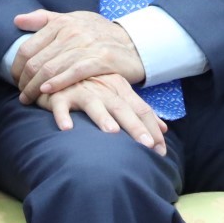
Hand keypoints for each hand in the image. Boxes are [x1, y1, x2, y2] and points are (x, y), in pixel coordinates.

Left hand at [13, 9, 145, 102]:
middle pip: (37, 61)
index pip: (28, 47)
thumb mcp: (73, 19)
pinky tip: (46, 92)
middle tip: (21, 94)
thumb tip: (16, 20)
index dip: (17, 66)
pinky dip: (57, 83)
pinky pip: (73, 73)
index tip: (15, 79)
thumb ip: (44, 19)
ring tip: (29, 99)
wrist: (134, 42)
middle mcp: (71, 32)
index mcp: (61, 23)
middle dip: (24, 81)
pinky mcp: (100, 60)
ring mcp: (86, 45)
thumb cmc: (99, 33)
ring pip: (51, 69)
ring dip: (35, 88)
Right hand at [36, 73, 166, 154]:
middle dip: (136, 126)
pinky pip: (61, 106)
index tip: (161, 150)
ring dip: (103, 118)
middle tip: (147, 145)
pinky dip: (63, 116)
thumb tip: (163, 129)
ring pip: (94, 104)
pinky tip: (67, 129)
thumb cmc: (92, 87)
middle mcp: (104, 88)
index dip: (153, 129)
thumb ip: (139, 111)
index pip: (141, 109)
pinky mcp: (60, 95)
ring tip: (113, 132)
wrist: (59, 72)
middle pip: (122, 108)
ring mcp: (82, 90)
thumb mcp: (118, 94)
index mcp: (120, 87)